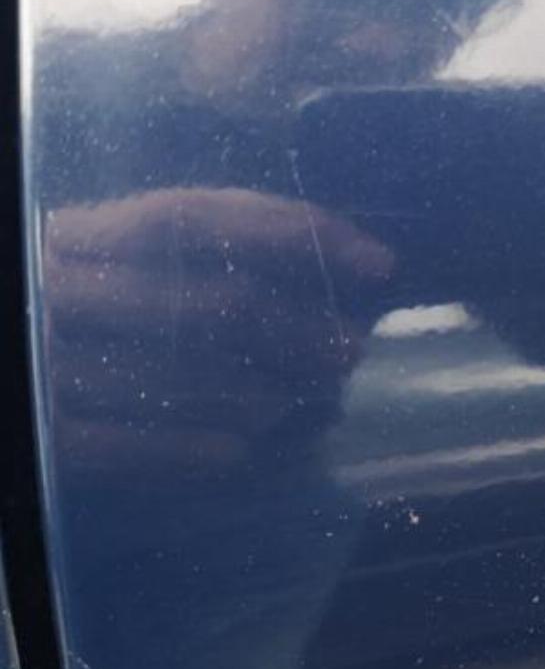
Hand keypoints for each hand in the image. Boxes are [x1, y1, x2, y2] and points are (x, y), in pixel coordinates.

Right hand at [44, 187, 393, 476]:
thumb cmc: (54, 310)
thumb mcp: (97, 262)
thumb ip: (185, 254)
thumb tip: (314, 269)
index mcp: (76, 234)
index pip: (200, 218)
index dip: (295, 234)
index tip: (377, 262)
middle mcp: (56, 289)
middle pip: (214, 301)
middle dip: (302, 328)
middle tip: (350, 349)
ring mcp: (44, 365)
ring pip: (185, 378)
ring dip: (263, 393)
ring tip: (302, 400)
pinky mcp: (42, 437)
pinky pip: (135, 448)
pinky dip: (197, 447)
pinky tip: (242, 449)